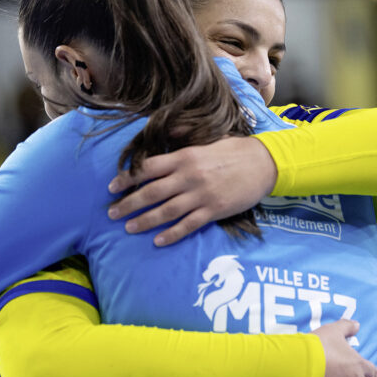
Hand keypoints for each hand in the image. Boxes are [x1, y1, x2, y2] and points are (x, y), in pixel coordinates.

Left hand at [107, 136, 276, 245]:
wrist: (265, 163)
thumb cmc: (235, 150)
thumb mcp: (206, 140)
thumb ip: (183, 142)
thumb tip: (164, 135)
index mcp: (185, 156)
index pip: (148, 168)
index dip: (127, 178)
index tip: (112, 187)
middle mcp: (189, 176)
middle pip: (151, 193)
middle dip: (128, 203)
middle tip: (111, 213)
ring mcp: (201, 195)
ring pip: (166, 212)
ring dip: (145, 221)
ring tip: (128, 228)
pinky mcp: (214, 210)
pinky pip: (188, 225)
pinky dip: (172, 234)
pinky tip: (158, 241)